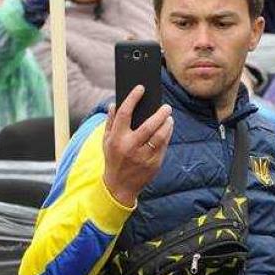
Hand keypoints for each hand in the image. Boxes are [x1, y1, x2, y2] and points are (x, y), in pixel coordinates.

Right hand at [103, 86, 173, 206]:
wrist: (119, 187)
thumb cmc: (113, 159)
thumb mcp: (106, 142)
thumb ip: (110, 123)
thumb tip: (113, 105)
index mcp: (116, 139)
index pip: (124, 113)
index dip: (133, 98)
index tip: (140, 88)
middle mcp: (130, 147)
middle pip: (148, 125)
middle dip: (159, 113)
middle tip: (166, 106)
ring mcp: (143, 157)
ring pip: (160, 136)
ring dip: (166, 124)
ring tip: (168, 117)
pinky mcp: (154, 164)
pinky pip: (163, 146)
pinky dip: (167, 135)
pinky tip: (168, 128)